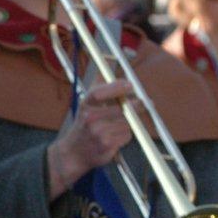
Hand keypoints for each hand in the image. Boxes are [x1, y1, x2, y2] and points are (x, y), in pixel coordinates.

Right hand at [46, 79, 134, 197]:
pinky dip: (126, 134)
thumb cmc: (84, 126)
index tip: (130, 85)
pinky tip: (116, 135)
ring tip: (120, 123)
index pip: (98, 93)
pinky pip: (126, 135)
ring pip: (127, 122)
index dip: (115, 87)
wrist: (73, 154)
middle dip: (136, 104)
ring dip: (130, 122)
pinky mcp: (107, 145)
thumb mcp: (87, 104)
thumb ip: (100, 86)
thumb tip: (110, 63)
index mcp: (85, 105)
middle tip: (144, 102)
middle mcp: (89, 118)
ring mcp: (98, 133)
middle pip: (120, 108)